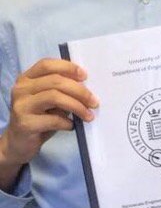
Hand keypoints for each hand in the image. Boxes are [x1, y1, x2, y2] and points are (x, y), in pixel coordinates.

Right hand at [0, 59, 97, 188]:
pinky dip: (67, 122)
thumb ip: (62, 89)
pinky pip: (53, 119)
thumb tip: (88, 86)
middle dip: (80, 91)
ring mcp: (21, 106)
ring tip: (88, 115)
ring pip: (55, 97)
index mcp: (27, 78)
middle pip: (55, 81)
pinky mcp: (25, 123)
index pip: (47, 64)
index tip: (85, 76)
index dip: (68, 67)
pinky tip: (71, 126)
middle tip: (94, 102)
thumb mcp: (50, 100)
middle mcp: (21, 89)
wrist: (19, 143)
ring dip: (77, 106)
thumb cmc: (39, 117)